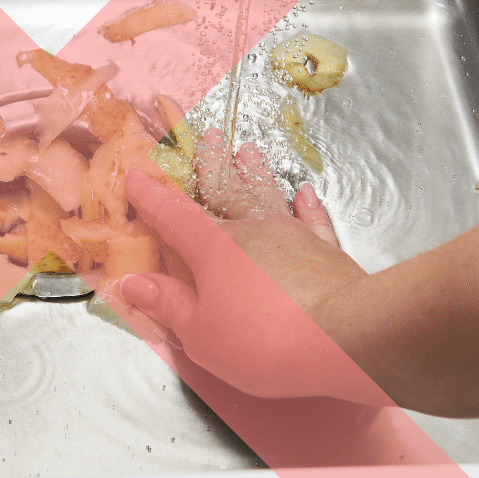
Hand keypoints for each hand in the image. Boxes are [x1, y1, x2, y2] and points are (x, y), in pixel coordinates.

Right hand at [121, 134, 381, 403]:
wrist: (346, 338)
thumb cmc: (264, 340)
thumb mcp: (201, 334)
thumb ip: (168, 305)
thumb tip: (133, 283)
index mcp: (212, 248)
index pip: (173, 215)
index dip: (152, 197)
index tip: (136, 177)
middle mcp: (250, 231)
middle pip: (224, 191)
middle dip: (211, 166)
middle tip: (208, 137)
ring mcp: (292, 236)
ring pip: (267, 196)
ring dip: (256, 174)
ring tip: (248, 151)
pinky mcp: (327, 251)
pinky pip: (313, 220)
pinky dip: (308, 206)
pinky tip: (305, 193)